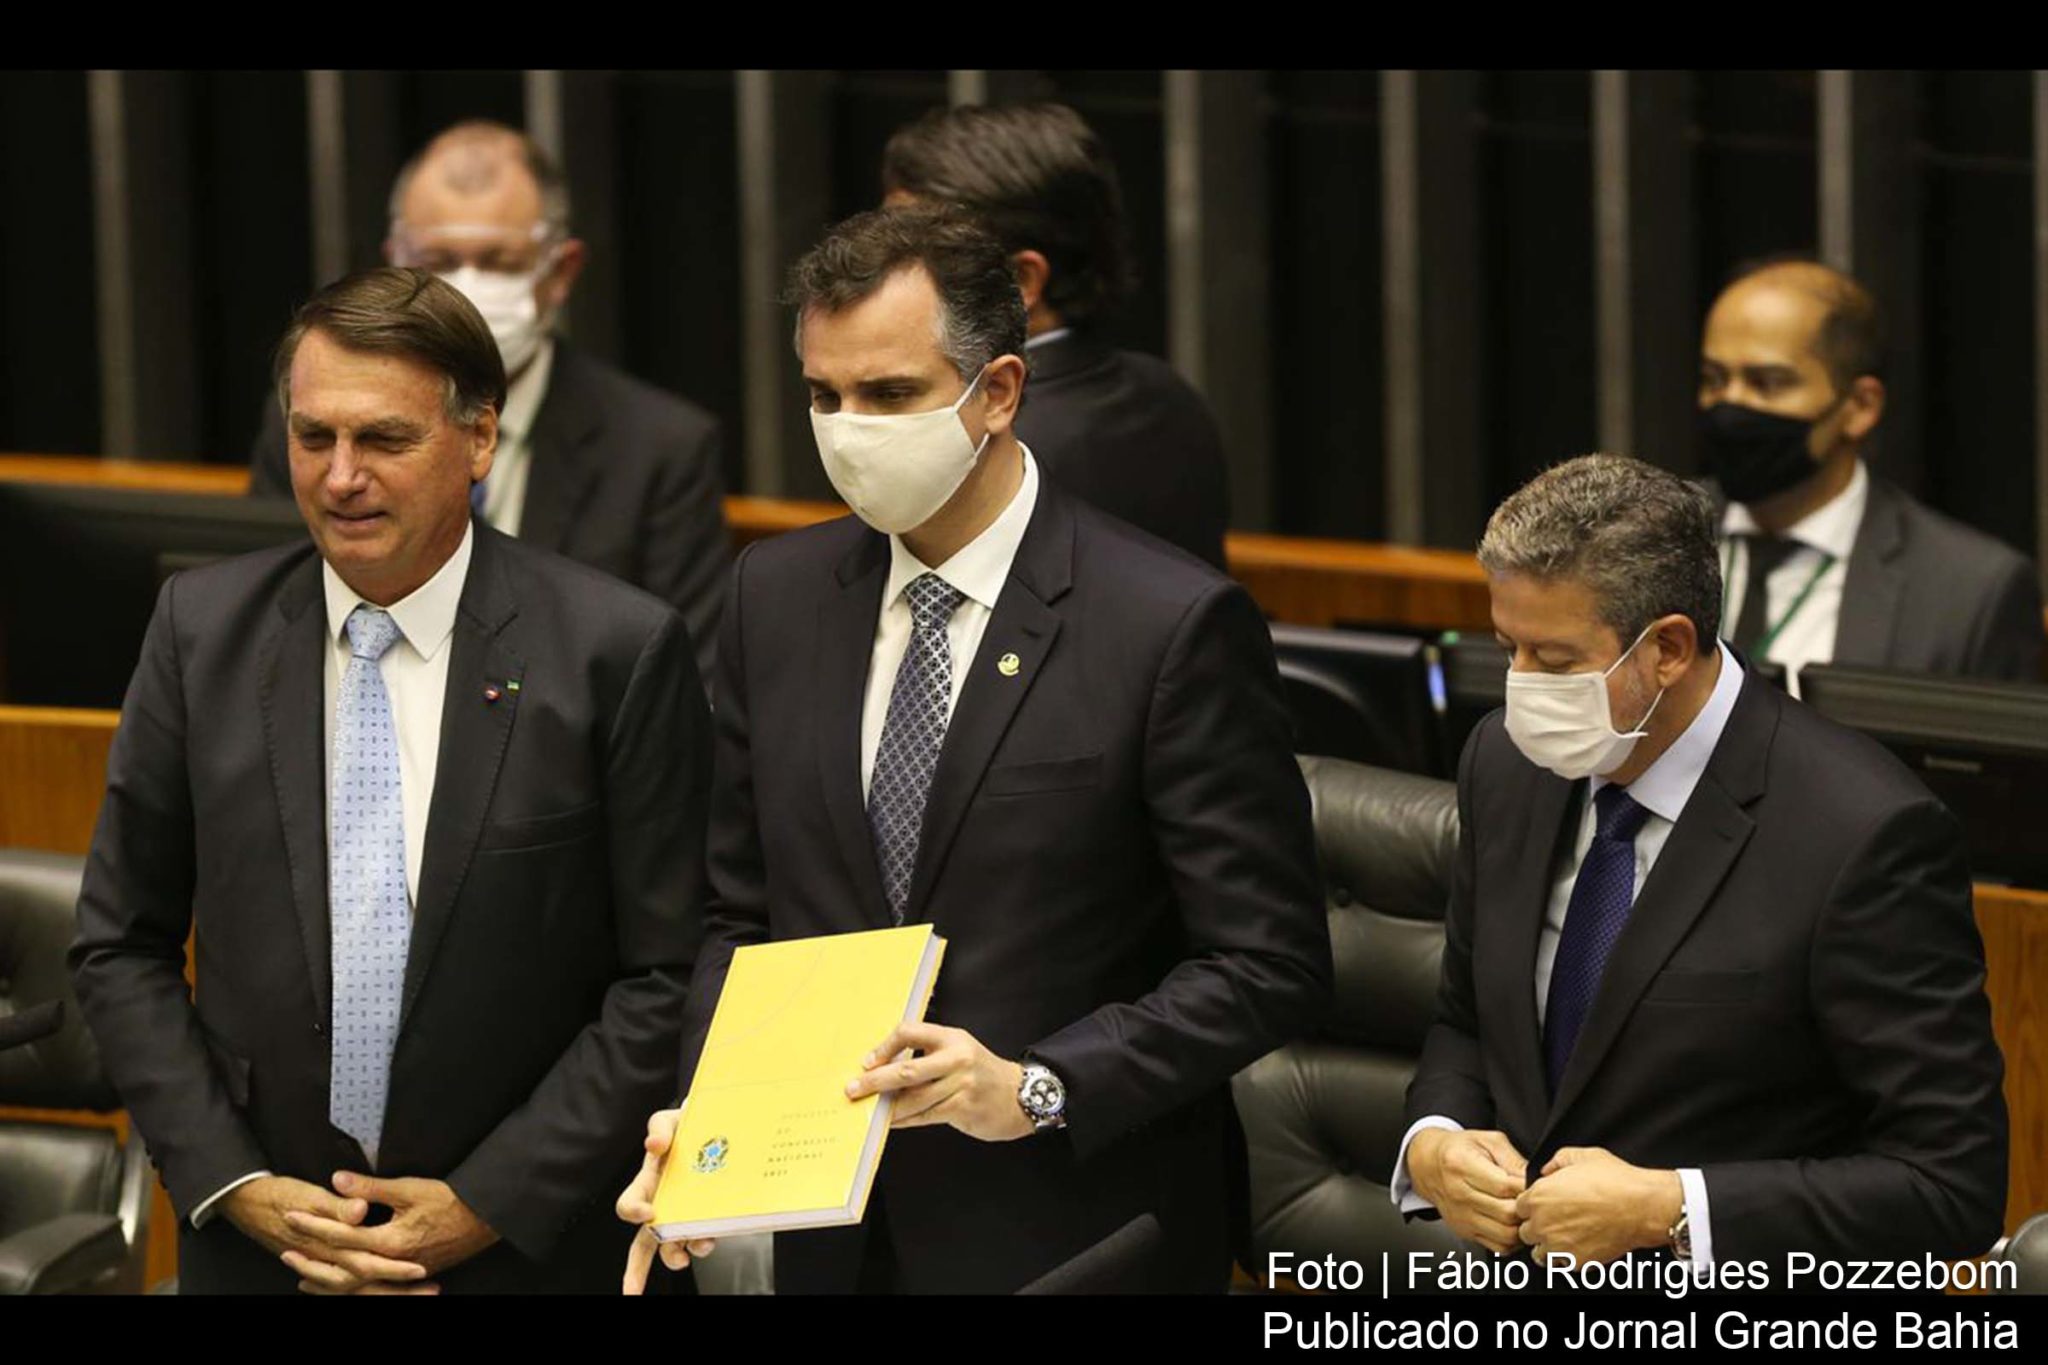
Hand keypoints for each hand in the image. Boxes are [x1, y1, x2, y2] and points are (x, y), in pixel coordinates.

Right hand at [219, 1174, 436, 1292]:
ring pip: (355, 1288)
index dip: (394, 1269)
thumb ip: (337, 1205)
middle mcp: (324, 1261)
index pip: (366, 1263)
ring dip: (385, 1293)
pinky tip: (376, 1291)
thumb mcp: (309, 1194)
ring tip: (418, 1294)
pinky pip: (340, 1285)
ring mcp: (318, 1265)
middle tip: (431, 1291)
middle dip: (398, 1291)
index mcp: (326, 1245)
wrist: (244, 1202)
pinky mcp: (315, 1263)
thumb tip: (361, 1211)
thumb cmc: (279, 1195)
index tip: (421, 1271)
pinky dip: (359, 1290)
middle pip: (366, 1284)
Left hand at [279, 1172, 497, 1293]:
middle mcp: (392, 1264)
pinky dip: (352, 1285)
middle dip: (312, 1258)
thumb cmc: (452, 1201)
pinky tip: (344, 1282)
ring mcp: (401, 1273)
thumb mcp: (411, 1188)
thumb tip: (337, 1180)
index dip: (314, 1224)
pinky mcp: (410, 1274)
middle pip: (342, 1268)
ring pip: (356, 1284)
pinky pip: (372, 1286)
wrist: (487, 1218)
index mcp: (390, 1242)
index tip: (291, 1215)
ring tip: (302, 1278)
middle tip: (285, 1251)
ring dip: (328, 1279)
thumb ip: (371, 1188)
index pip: (341, 1234)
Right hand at [617, 1105, 715, 1294]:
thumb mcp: (671, 1120)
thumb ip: (660, 1127)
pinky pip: (701, 1237)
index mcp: (648, 1182)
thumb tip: (655, 1144)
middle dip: (635, 1271)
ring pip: (674, 1247)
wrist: (715, 1126)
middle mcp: (662, 1204)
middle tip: (632, 1291)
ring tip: (694, 1251)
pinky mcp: (706, 1216)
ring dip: (679, 1255)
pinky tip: (711, 1238)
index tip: (647, 1213)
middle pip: (643, 1244)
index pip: (628, 1205)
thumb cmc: (686, 1125)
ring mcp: (684, 1213)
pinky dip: (704, 1242)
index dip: (632, 1211)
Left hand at [846, 1022, 1031, 1142]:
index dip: (885, 1047)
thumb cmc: (980, 1073)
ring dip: (887, 1107)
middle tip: (854, 1089)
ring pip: (914, 1099)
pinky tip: (890, 1121)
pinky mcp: (963, 1108)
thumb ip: (928, 1055)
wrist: (1019, 1095)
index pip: (910, 1032)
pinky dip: (904, 1120)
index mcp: (952, 1037)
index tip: (868, 1062)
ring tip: (868, 1110)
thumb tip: (884, 1069)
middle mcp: (957, 1058)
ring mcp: (961, 1084)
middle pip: (907, 1070)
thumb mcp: (958, 1051)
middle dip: (876, 1081)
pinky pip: (925, 1116)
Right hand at [1407, 1128, 1528, 1254]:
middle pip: (1506, 1213)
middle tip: (1534, 1199)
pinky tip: (1513, 1224)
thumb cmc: (1459, 1150)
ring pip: (1505, 1234)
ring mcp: (1462, 1216)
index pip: (1504, 1186)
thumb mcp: (1488, 1140)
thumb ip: (1513, 1159)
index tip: (1535, 1184)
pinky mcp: (1465, 1231)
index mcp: (1462, 1165)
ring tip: (1525, 1212)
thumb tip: (1536, 1179)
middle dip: (1527, 1207)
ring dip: (1522, 1226)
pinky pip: (1498, 1247)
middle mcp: (1459, 1194)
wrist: (1429, 1165)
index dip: (1527, 1187)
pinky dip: (1512, 1240)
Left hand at [1516, 1146, 1682, 1266]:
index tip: (1545, 1205)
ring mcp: (1558, 1245)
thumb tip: (1547, 1169)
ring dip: (1547, 1245)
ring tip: (1565, 1236)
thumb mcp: (1581, 1156)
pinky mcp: (1575, 1262)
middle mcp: (1543, 1223)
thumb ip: (1557, 1161)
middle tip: (1556, 1220)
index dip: (1533, 1205)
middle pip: (1525, 1230)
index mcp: (1538, 1197)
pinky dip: (1565, 1258)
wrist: (1641, 1206)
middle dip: (1537, 1225)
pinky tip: (1578, 1245)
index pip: (1518, 1207)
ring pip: (1538, 1252)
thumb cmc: (1614, 1180)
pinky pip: (1560, 1264)